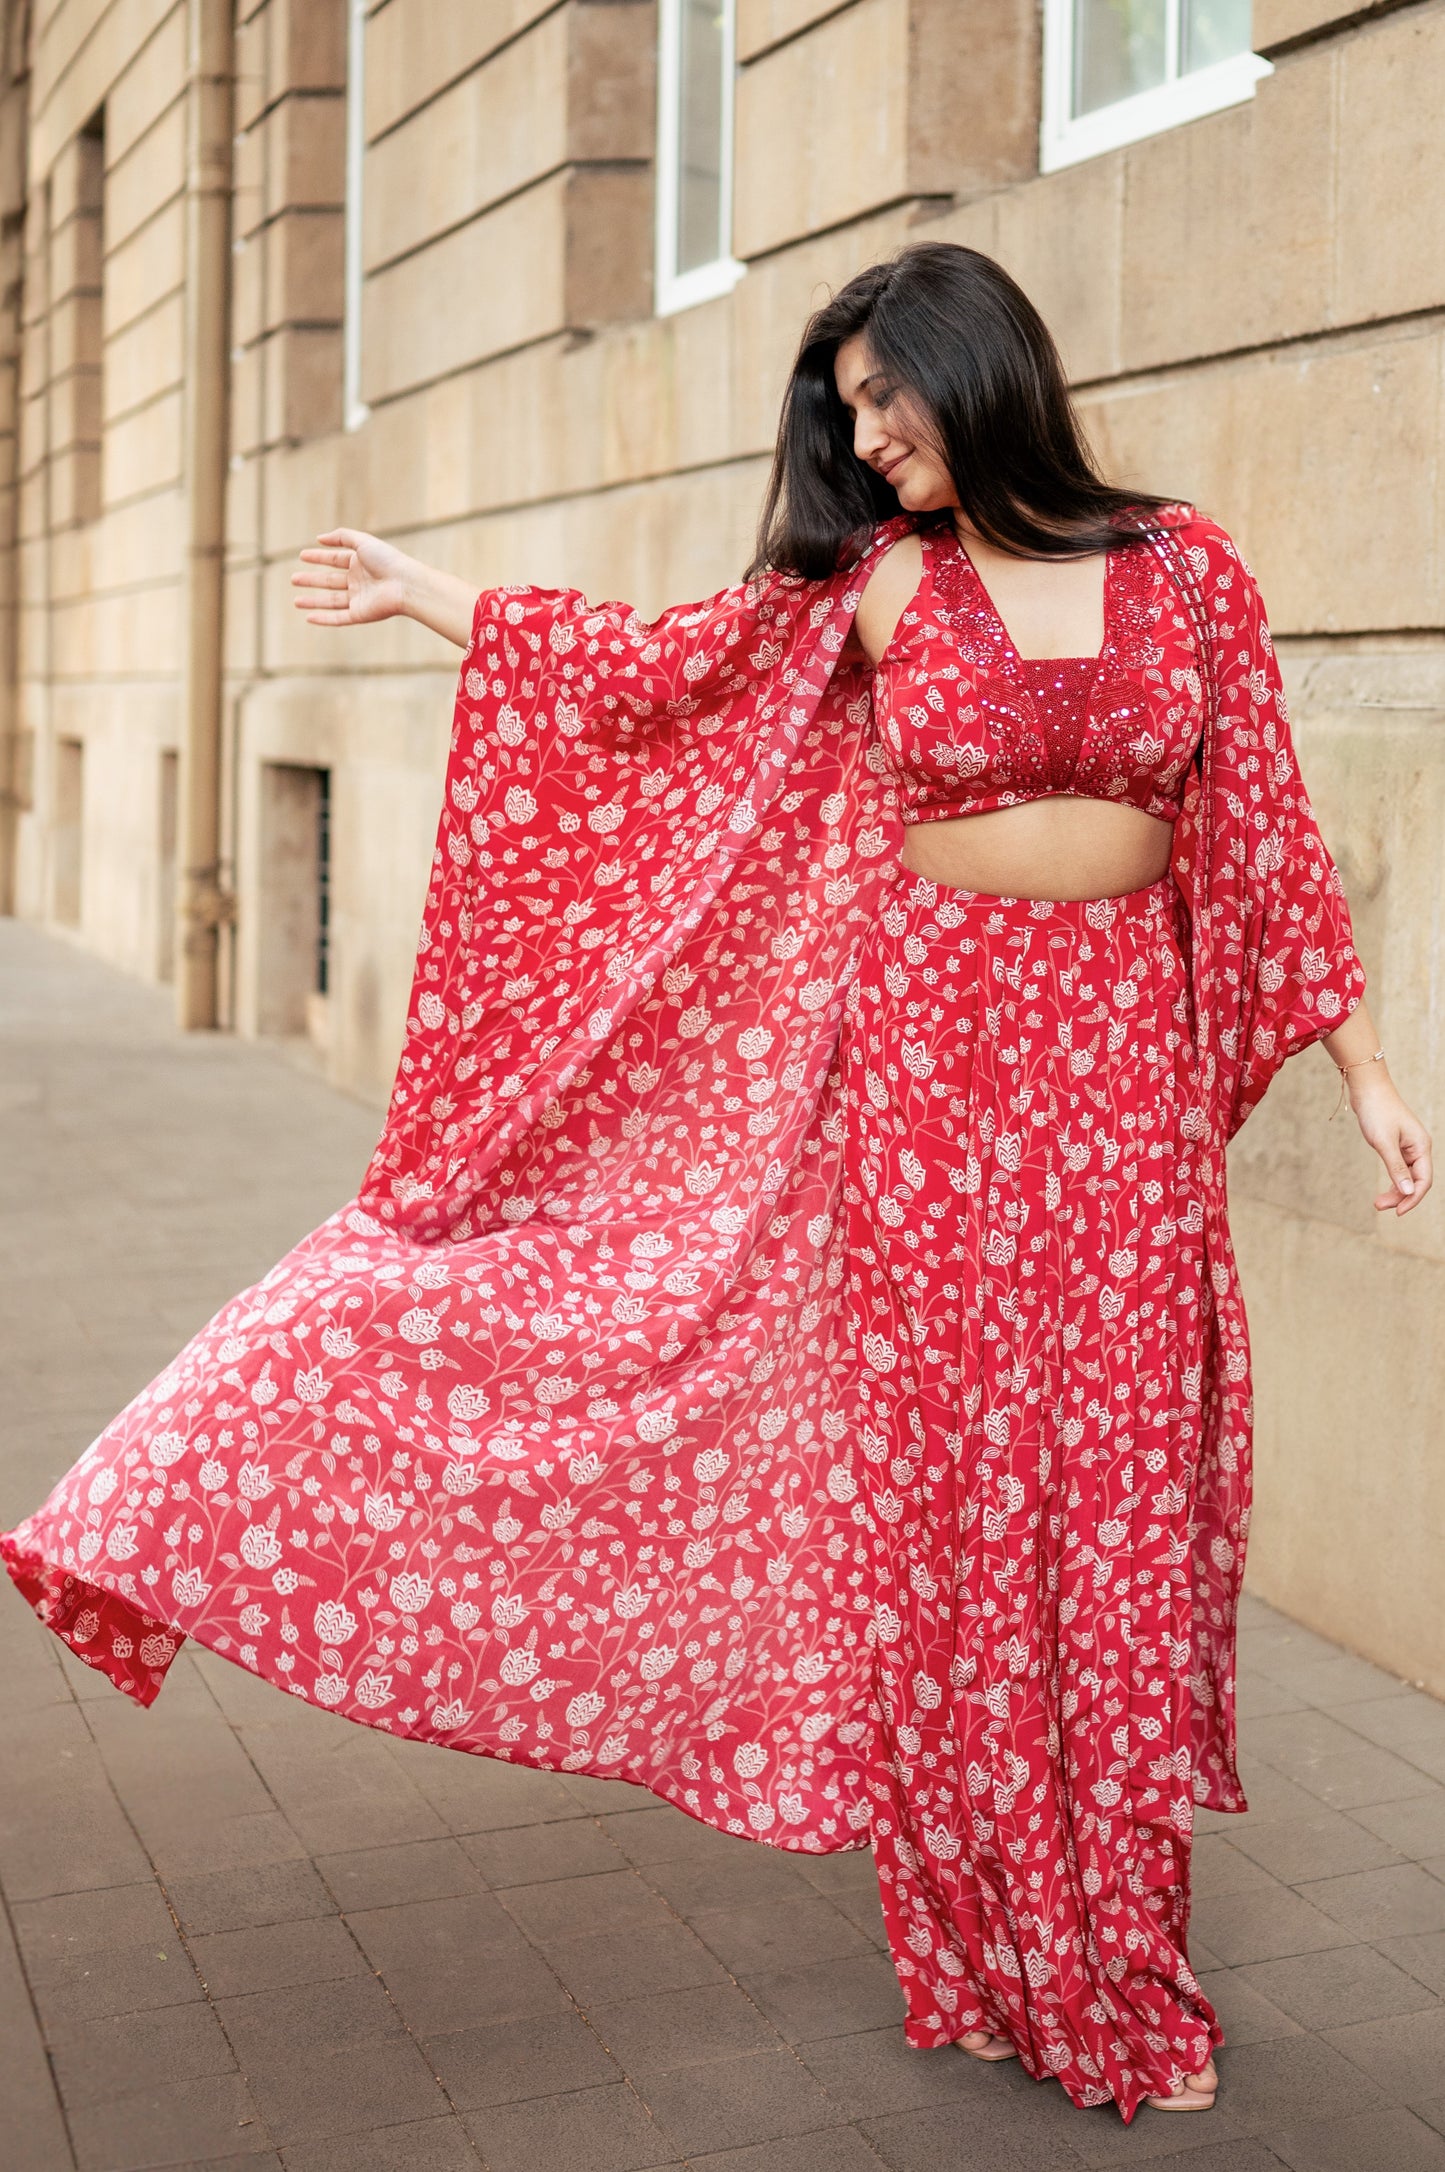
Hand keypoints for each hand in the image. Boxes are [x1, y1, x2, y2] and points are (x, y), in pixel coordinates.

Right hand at [291, 528, 413, 626]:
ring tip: (295, 601)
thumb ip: (341, 537)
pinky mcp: (360, 614)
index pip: (334, 560)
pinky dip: (324, 618)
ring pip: (331, 601)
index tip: (302, 556)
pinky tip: (309, 617)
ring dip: (313, 601)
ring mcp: (358, 599)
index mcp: (360, 563)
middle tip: (293, 578)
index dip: (318, 557)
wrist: (405, 584)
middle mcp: (358, 581)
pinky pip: (338, 618)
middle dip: (311, 580)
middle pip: (330, 581)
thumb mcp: (363, 541)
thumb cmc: (387, 560)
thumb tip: (319, 538)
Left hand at [1350, 1073, 1432, 1215]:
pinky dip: (1392, 1180)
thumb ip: (1396, 1168)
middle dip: (1401, 1196)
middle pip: (1415, 1180)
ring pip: (1407, 1176)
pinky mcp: (1396, 1144)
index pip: (1423, 1180)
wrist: (1367, 1089)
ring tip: (1377, 1202)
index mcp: (1421, 1147)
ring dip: (1395, 1190)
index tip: (1397, 1212)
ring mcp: (1408, 1146)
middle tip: (1379, 1206)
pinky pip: (1399, 1168)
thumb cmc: (1377, 1111)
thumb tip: (1408, 1192)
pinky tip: (1384, 1189)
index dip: (1413, 1198)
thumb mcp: (1384, 1142)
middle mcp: (1418, 1148)